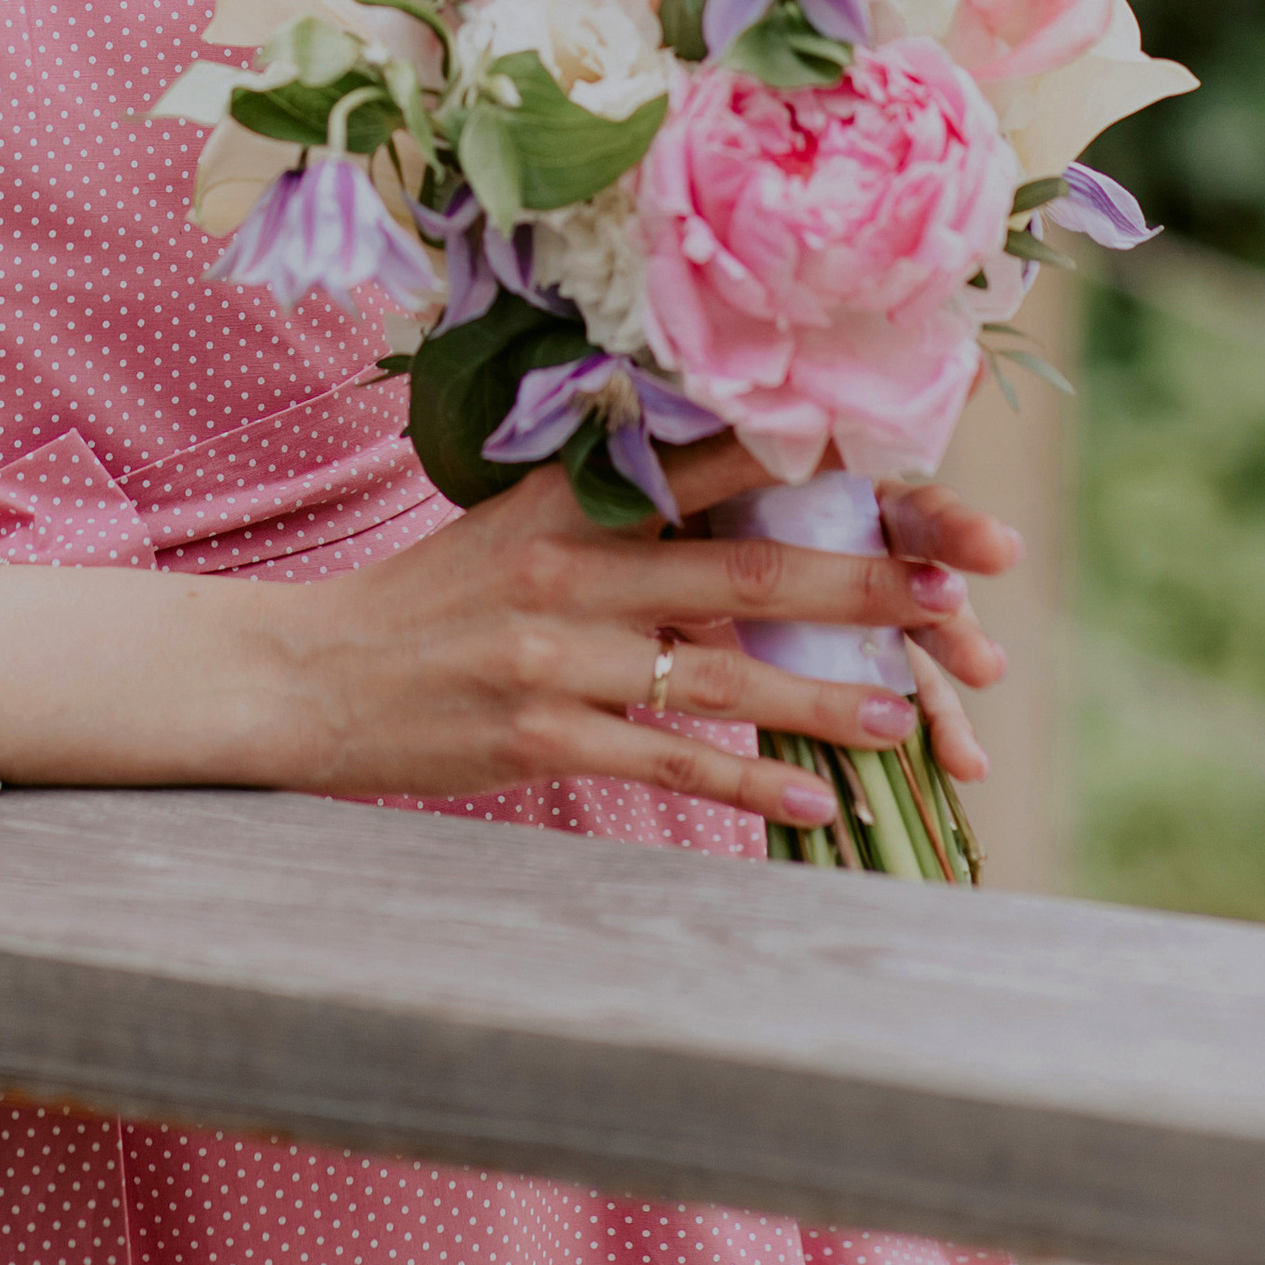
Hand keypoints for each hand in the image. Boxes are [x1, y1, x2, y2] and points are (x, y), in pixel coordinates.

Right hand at [259, 463, 1009, 828]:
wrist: (312, 672)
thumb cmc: (430, 598)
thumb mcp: (514, 521)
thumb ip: (613, 504)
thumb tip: (728, 489)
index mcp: (567, 496)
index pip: (707, 466)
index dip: (810, 464)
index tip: (905, 462)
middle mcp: (568, 565)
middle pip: (739, 569)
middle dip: (857, 582)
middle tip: (951, 596)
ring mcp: (556, 654)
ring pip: (717, 673)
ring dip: (822, 697)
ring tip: (907, 715)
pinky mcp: (541, 735)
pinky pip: (666, 761)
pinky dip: (743, 783)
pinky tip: (810, 801)